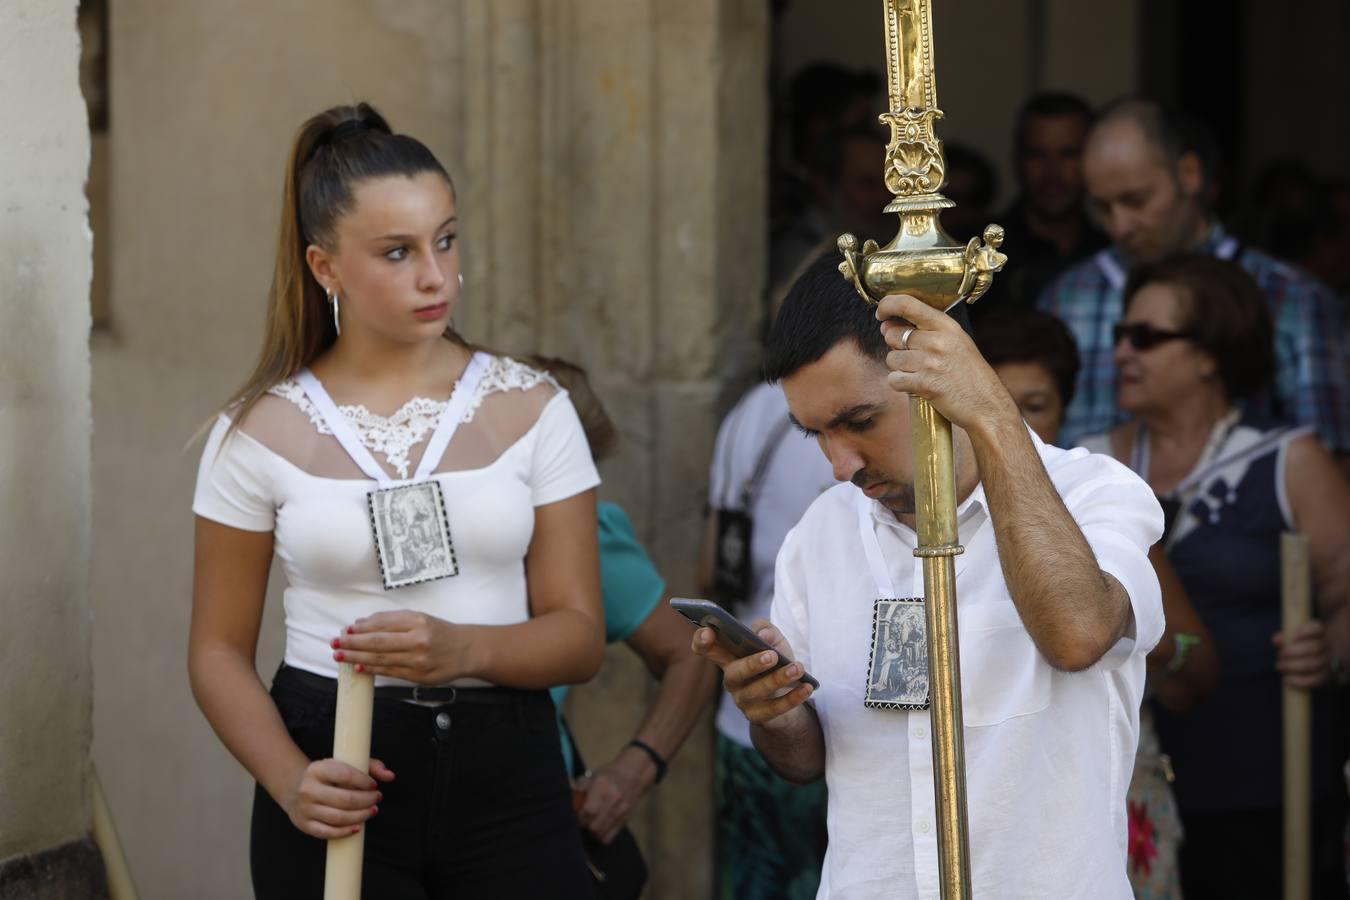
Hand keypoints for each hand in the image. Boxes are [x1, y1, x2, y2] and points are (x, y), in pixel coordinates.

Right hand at [279, 756, 394, 838]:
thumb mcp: (345, 764)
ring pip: (338, 817)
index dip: (364, 782)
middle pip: (344, 799)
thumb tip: (390, 776)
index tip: (375, 786)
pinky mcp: (305, 824)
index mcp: (317, 769)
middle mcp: (308, 789)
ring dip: (360, 816)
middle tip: (377, 799)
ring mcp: (305, 808)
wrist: (297, 789)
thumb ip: (371, 766)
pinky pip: (327, 832)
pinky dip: (344, 832)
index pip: (345, 775)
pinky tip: (358, 828)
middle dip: (366, 801)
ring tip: (372, 811)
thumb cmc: (329, 777)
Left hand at [334, 611, 476, 683]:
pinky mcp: (418, 676)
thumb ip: (393, 620)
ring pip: (381, 658)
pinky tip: (358, 667)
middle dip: (353, 642)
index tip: (347, 629)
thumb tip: (363, 624)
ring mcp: (418, 660)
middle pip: (378, 642)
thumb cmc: (441, 632)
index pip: (383, 624)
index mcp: (418, 622)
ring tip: (340, 655)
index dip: (362, 628)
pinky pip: (390, 672)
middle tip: (336, 642)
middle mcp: (418, 640)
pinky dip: (372, 669)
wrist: (466, 651)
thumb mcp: (420, 618)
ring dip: (357, 657)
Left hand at [575, 747, 656, 843]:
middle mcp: (612, 799)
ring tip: (589, 824)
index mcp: (602, 786)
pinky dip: (601, 836)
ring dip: (592, 833)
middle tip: (581, 820)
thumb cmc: (610, 774)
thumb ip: (579, 786)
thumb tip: (565, 793)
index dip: (579, 817)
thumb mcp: (594, 776)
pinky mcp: (625, 819)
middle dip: (584, 826)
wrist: (634, 773)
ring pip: (601, 834)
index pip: (589, 810)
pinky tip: (598, 829)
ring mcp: (621, 811)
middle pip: (594, 826)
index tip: (574, 815)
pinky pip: (610, 837)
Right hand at [690, 618, 812, 726]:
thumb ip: (767, 630)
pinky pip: (774, 709)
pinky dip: (793, 698)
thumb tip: (764, 635)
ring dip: (778, 679)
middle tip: (771, 656)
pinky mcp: (758, 716)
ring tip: (798, 668)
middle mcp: (732, 680)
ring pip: (756, 692)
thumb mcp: (774, 641)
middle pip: (733, 673)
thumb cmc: (776, 663)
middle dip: (751, 664)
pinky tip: (807, 687)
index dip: (702, 641)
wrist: (788, 695)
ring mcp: (743, 700)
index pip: (706, 649)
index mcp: (729, 658)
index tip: (709, 632)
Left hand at [874, 294, 1020, 432]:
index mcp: (946, 325)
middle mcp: (938, 340)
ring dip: (899, 368)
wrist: (987, 405)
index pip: (907, 304)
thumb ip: (923, 332)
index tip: (880, 313)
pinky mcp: (926, 384)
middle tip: (915, 358)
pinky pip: (894, 379)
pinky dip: (900, 384)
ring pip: (891, 359)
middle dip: (896, 347)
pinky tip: (916, 386)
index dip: (888, 305)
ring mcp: (931, 363)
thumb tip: (885, 327)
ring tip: (920, 373)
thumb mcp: (955, 343)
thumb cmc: (969, 374)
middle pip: (893, 335)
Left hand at [1273, 620, 1330, 689]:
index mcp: (1319, 633)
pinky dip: (1299, 681)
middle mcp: (1326, 646)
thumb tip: (1276, 640)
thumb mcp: (1293, 638)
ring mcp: (1327, 661)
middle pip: (1314, 648)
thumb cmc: (1300, 645)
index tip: (1294, 636)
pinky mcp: (1325, 676)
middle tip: (1280, 655)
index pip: (1317, 629)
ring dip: (1293, 666)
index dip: (1307, 632)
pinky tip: (1286, 679)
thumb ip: (1285, 637)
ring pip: (1314, 664)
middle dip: (1294, 652)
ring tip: (1280, 666)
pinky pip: (1315, 680)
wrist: (1320, 659)